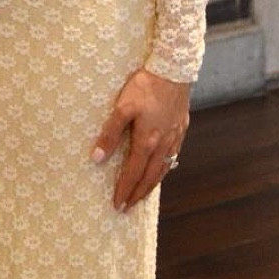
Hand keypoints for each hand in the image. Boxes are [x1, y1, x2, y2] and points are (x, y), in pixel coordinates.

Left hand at [91, 69, 189, 210]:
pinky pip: (173, 157)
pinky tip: (161, 170)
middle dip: (138, 193)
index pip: (133, 173)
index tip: (117, 204)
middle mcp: (163, 144)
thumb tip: (97, 158)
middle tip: (128, 207)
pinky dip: (165, 169)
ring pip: (163, 169)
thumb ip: (110, 133)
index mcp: (147, 141)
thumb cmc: (145, 87)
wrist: (174, 71)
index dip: (125, 189)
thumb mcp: (122, 107)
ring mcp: (175, 138)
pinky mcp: (181, 129)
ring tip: (142, 195)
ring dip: (151, 184)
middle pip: (150, 177)